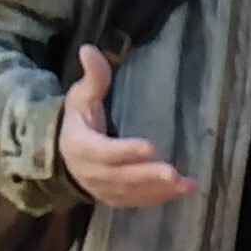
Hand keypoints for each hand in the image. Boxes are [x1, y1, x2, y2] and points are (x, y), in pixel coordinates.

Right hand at [58, 46, 195, 206]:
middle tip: (174, 174)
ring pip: (131, 193)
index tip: (150, 146)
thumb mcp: (80, 97)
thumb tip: (89, 49)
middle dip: (148, 176)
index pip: (104, 151)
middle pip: (121, 177)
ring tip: (188, 185)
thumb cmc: (77, 120)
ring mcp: (101, 189)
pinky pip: (136, 201)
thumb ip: (92, 77)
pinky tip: (184, 192)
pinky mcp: (113, 198)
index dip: (125, 151)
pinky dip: (159, 198)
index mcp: (80, 146)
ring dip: (160, 190)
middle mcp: (90, 172)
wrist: (61, 155)